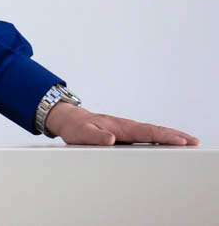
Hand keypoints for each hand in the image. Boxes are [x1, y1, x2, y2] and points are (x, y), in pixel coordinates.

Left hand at [45, 102, 198, 145]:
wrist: (69, 120)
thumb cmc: (76, 127)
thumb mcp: (82, 133)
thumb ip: (95, 137)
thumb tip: (111, 140)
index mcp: (119, 127)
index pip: (146, 132)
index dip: (164, 136)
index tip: (180, 140)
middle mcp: (125, 127)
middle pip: (154, 131)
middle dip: (174, 135)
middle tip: (194, 141)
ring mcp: (126, 130)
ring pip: (152, 133)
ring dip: (170, 137)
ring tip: (189, 142)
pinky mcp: (125, 135)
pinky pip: (146, 136)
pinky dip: (160, 138)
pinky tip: (168, 144)